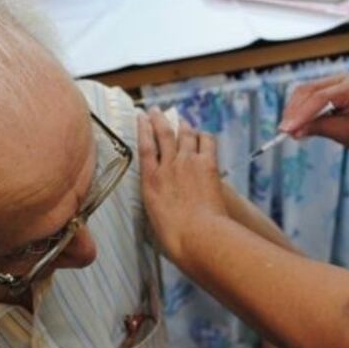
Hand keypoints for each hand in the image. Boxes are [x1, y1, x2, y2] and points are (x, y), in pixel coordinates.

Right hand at [137, 108, 228, 262]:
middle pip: (163, 134)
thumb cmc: (176, 237)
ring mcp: (188, 163)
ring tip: (181, 119)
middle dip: (159, 119)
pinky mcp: (208, 165)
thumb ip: (159, 203)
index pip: (144, 147)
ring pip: (184, 134)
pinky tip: (203, 134)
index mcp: (151, 182)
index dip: (142, 129)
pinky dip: (203, 135)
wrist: (198, 236)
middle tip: (157, 111)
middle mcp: (168, 166)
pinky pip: (206, 141)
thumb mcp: (157, 219)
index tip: (141, 117)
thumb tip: (163, 205)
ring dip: (182, 124)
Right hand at [279, 72, 348, 154]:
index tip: (287, 130)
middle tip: (283, 132)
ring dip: (293, 110)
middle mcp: (343, 79)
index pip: (320, 97)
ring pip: (304, 91)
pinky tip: (293, 124)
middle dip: (294, 112)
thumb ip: (319, 129)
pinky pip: (307, 95)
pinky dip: (298, 110)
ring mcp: (334, 81)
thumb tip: (293, 132)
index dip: (301, 114)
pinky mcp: (327, 87)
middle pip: (308, 90)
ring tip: (287, 130)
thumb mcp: (346, 133)